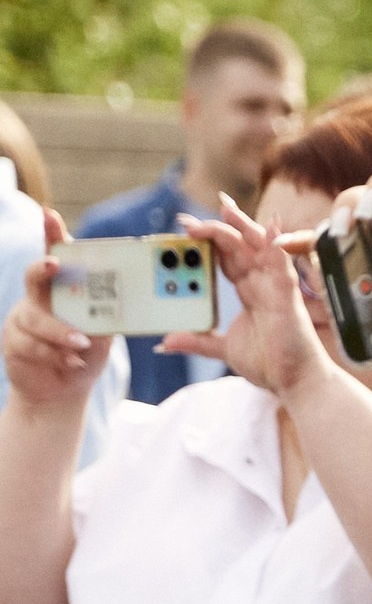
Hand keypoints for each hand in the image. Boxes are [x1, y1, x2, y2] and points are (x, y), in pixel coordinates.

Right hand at [2, 212, 109, 411]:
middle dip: (43, 269)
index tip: (50, 215)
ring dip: (61, 333)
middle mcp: (40, 298)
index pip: (57, 255)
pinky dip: (55, 355)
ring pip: (37, 318)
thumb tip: (124, 302)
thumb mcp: (103, 334)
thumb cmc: (85, 353)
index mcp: (63, 290)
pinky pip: (32, 344)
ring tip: (80, 345)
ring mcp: (23, 319)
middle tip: (54, 264)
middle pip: (35, 276)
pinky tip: (70, 363)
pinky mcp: (14, 341)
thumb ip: (106, 316)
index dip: (51, 233)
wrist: (64, 389)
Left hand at [167, 194, 334, 396]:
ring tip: (222, 208)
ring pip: (258, 246)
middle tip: (188, 220)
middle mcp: (263, 284)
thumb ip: (197, 340)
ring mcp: (275, 286)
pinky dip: (276, 243)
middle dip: (216, 229)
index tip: (187, 230)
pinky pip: (282, 262)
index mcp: (250, 292)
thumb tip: (165, 343)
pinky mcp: (287, 294)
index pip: (227, 259)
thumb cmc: (270, 364)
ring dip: (240, 226)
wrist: (294, 382)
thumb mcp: (223, 348)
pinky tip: (269, 225)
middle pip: (239, 246)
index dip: (209, 242)